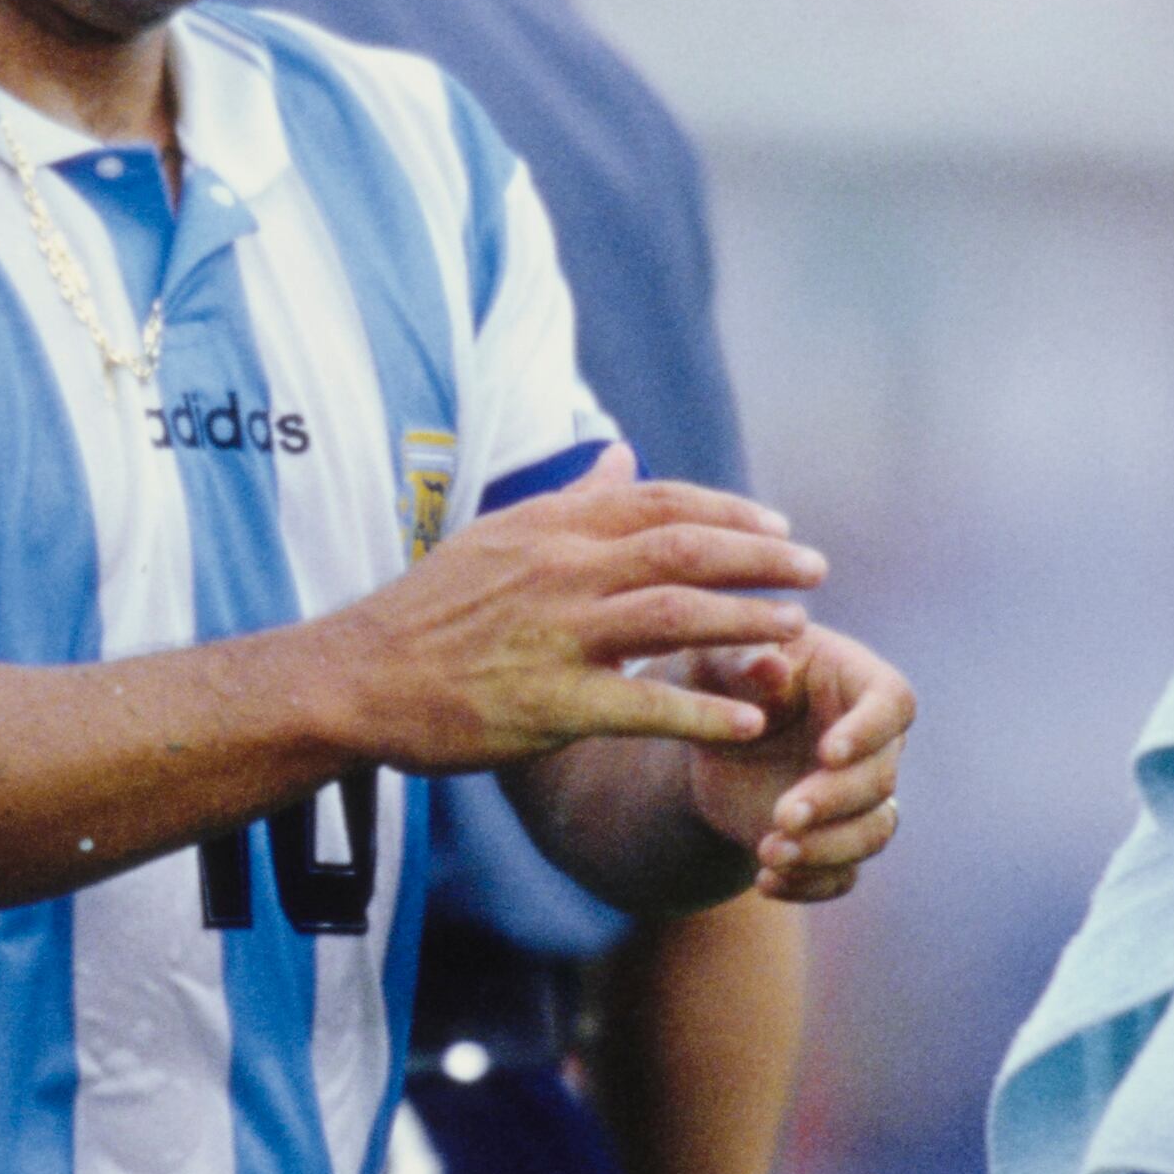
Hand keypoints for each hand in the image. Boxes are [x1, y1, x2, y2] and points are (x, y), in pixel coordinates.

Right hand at [324, 452, 824, 774]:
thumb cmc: (429, 610)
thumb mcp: (498, 536)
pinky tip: (747, 722)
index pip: (660, 502)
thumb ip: (570, 498)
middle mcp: (560, 570)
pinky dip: (701, 711)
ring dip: (745, 623)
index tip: (779, 529)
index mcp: (551, 527)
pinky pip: (641, 704)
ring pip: (673, 616)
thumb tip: (621, 452)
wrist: (358, 676)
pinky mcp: (547, 702)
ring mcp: (555, 635)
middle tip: (815, 569)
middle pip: (683, 551)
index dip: (729, 514)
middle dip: (759, 559)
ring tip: (798, 632)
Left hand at [669, 628, 912, 903]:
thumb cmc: (719, 675)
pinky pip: (842, 875)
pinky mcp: (832, 837)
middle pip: (881, 779)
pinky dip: (808, 885)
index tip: (828, 752)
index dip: (870, 732)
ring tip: (769, 853)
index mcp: (856, 682)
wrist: (706, 734)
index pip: (892, 703)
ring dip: (827, 850)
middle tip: (782, 815)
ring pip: (874, 832)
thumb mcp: (716, 658)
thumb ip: (741, 658)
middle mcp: (870, 742)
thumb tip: (771, 667)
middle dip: (834, 802)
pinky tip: (766, 882)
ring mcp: (855, 794)